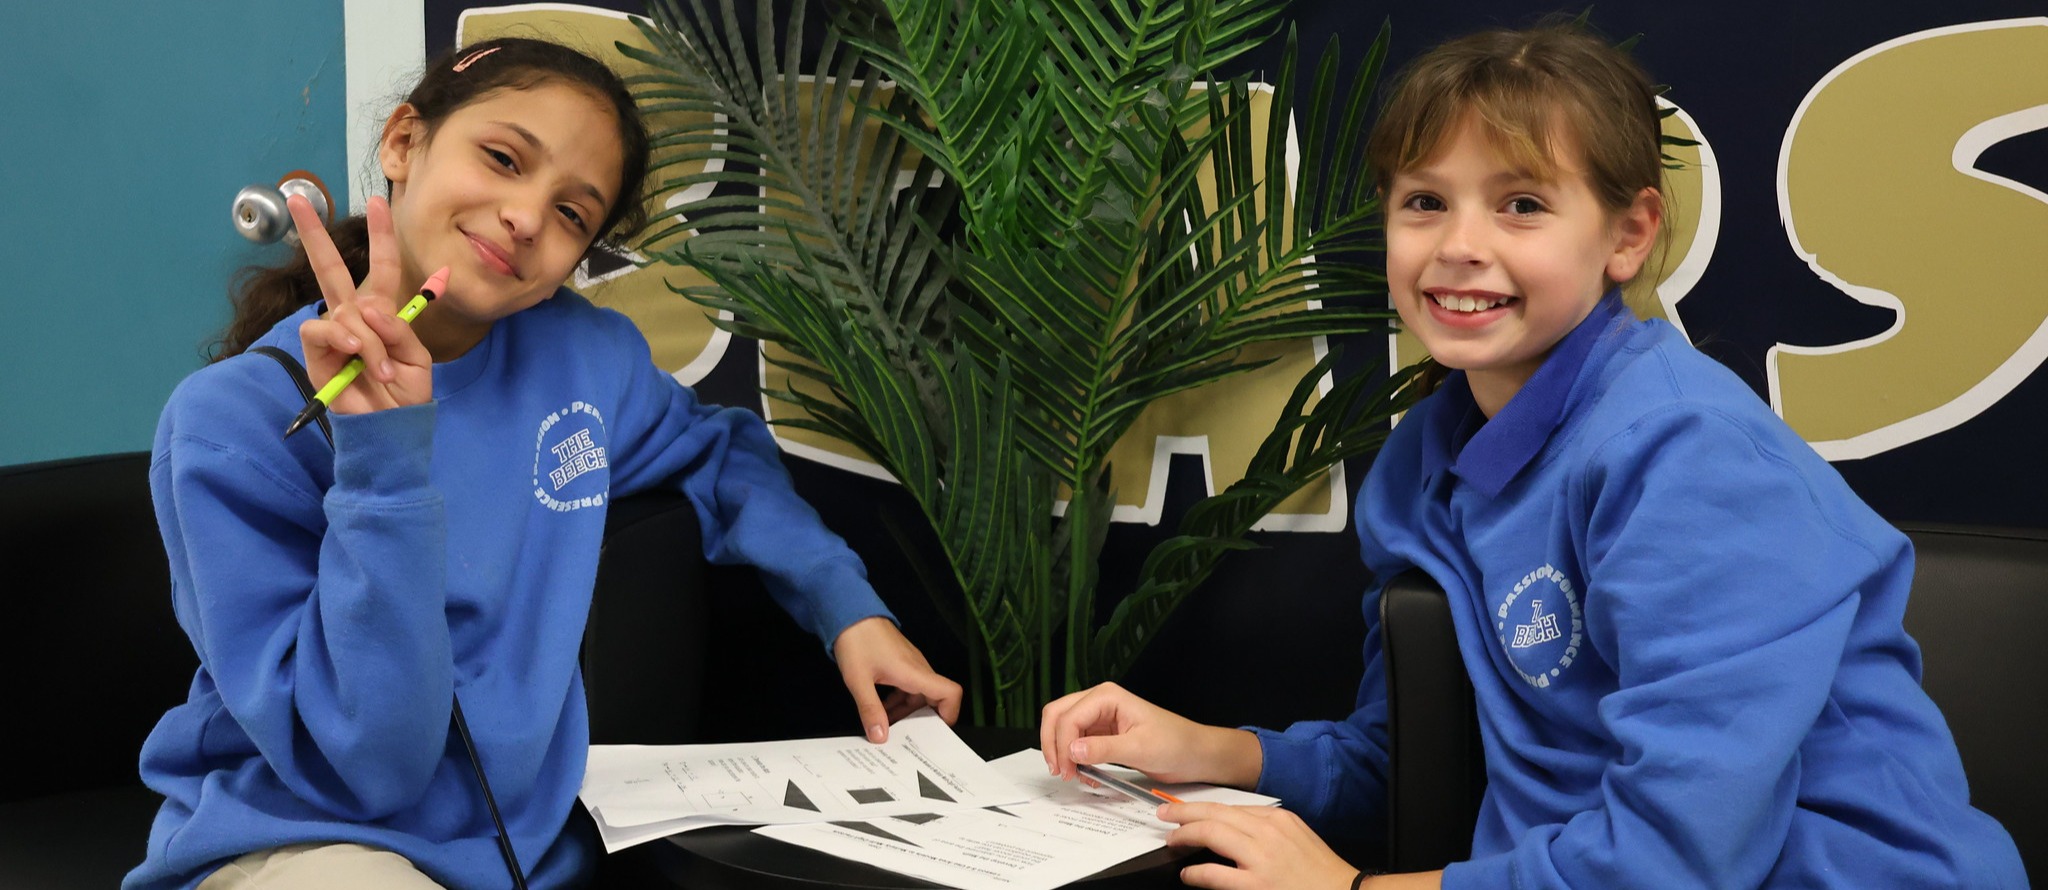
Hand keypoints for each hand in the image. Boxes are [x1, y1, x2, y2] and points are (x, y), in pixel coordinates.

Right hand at [290, 194, 437, 413]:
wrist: (389, 430)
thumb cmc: (404, 398)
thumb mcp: (418, 360)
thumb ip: (400, 330)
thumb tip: (371, 308)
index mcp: (382, 315)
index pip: (383, 268)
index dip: (382, 238)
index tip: (378, 203)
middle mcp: (354, 319)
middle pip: (332, 268)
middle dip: (315, 234)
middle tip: (298, 199)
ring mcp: (333, 334)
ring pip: (344, 309)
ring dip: (368, 338)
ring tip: (380, 368)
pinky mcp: (315, 352)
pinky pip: (324, 328)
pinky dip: (345, 339)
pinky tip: (356, 355)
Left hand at [831, 617, 962, 741]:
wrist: (849, 612)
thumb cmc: (856, 642)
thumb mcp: (858, 680)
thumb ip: (870, 709)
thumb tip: (880, 738)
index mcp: (915, 673)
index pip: (951, 693)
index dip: (950, 714)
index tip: (934, 732)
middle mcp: (918, 669)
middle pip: (935, 699)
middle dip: (924, 721)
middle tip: (906, 740)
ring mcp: (911, 665)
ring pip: (919, 695)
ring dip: (908, 713)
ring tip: (888, 730)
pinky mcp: (901, 664)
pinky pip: (908, 688)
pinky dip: (899, 702)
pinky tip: (881, 711)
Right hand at [1040, 682, 1259, 787]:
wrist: (1194, 754)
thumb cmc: (1175, 744)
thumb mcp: (1139, 748)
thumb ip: (1103, 749)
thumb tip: (1072, 750)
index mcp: (1107, 697)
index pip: (1068, 717)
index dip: (1061, 745)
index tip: (1067, 771)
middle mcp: (1099, 702)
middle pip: (1057, 716)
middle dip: (1053, 744)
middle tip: (1061, 772)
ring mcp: (1099, 717)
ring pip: (1062, 728)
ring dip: (1061, 752)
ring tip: (1073, 775)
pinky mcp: (1101, 733)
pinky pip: (1076, 742)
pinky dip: (1074, 758)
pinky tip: (1086, 774)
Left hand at [1160, 801, 1358, 889]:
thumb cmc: (1321, 873)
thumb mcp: (1297, 838)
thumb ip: (1268, 830)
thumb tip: (1232, 829)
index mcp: (1279, 819)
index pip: (1232, 806)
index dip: (1203, 808)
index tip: (1186, 810)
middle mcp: (1269, 832)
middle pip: (1216, 813)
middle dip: (1185, 813)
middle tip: (1165, 814)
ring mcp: (1262, 858)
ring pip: (1211, 833)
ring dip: (1185, 835)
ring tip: (1171, 840)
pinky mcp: (1257, 885)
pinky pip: (1215, 873)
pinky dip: (1196, 872)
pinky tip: (1187, 875)